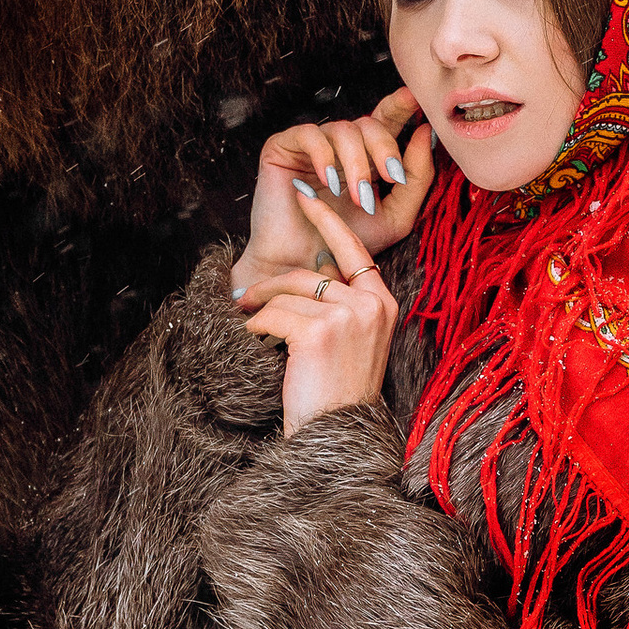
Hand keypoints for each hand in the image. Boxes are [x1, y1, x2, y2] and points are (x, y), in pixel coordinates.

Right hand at [231, 87, 432, 304]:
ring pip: (344, 130)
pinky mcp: (282, 148)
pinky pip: (310, 135)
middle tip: (393, 177)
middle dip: (386, 147)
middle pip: (370, 123)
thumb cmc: (344, 245)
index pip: (386, 120)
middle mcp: (339, 147)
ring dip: (358, 164)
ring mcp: (311, 146)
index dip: (401, 106)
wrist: (301, 269)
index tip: (418, 99)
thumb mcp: (395, 217)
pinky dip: (324, 156)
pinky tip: (329, 182)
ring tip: (358, 198)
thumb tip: (424, 133)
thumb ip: (417, 179)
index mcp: (366, 158)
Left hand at [238, 199, 399, 434]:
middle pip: (310, 274)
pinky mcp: (318, 332)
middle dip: (271, 285)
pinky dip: (256, 328)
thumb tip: (307, 273)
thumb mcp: (353, 341)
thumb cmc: (336, 392)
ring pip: (288, 294)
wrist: (336, 434)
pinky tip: (255, 343)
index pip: (354, 249)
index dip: (326, 219)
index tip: (304, 195)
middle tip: (244, 297)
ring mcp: (348, 317)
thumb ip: (342, 306)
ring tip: (249, 327)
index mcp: (384, 303)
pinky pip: (273, 314)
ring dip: (260, 311)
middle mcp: (371, 305)